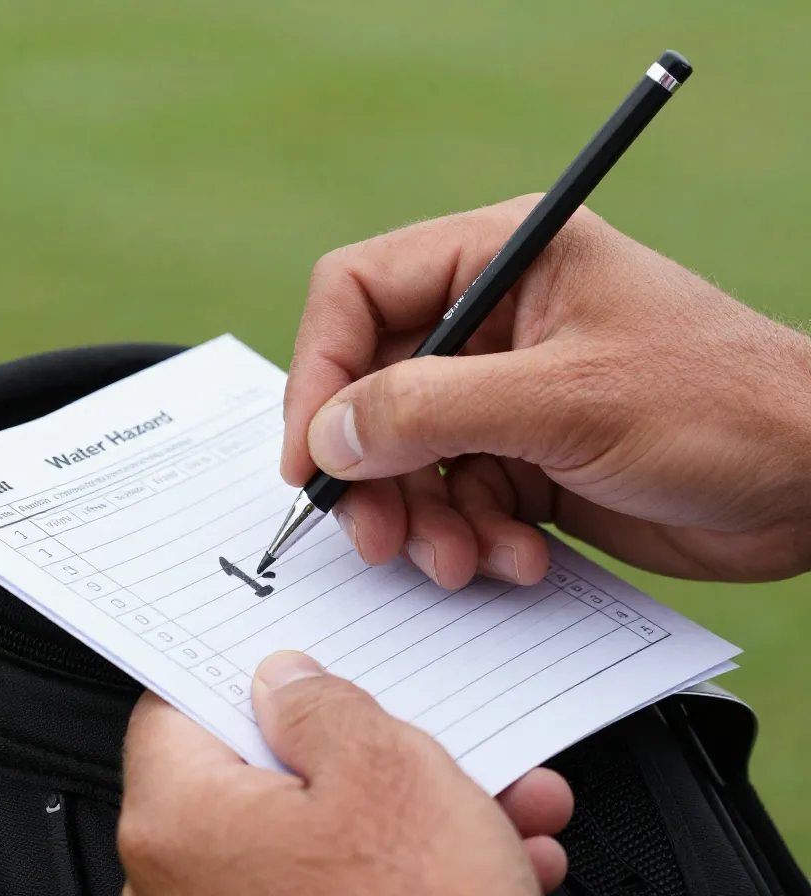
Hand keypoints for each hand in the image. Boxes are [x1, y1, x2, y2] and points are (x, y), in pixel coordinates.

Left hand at [119, 652, 572, 895]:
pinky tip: (497, 862)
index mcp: (181, 823)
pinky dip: (411, 876)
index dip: (246, 674)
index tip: (297, 663)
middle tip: (428, 735)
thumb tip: (287, 680)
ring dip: (414, 814)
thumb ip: (323, 705)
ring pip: (324, 840)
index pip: (180, 707)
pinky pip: (345, 895)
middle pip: (270, 777)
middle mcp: (183, 889)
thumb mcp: (387, 772)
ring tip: (500, 805)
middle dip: (371, 751)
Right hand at [282, 195, 810, 586]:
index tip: (312, 458)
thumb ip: (431, 409)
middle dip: (372, 471)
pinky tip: (519, 559)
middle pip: (372, 386)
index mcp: (501, 259)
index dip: (320, 374)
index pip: (357, 293)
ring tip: (462, 560)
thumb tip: (328, 434)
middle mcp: (490, 321)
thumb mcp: (566, 400)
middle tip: (376, 536)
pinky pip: (454, 498)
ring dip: (423, 518)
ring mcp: (504, 393)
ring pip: (406, 456)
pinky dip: (471, 538)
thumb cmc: (718, 407)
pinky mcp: (521, 456)